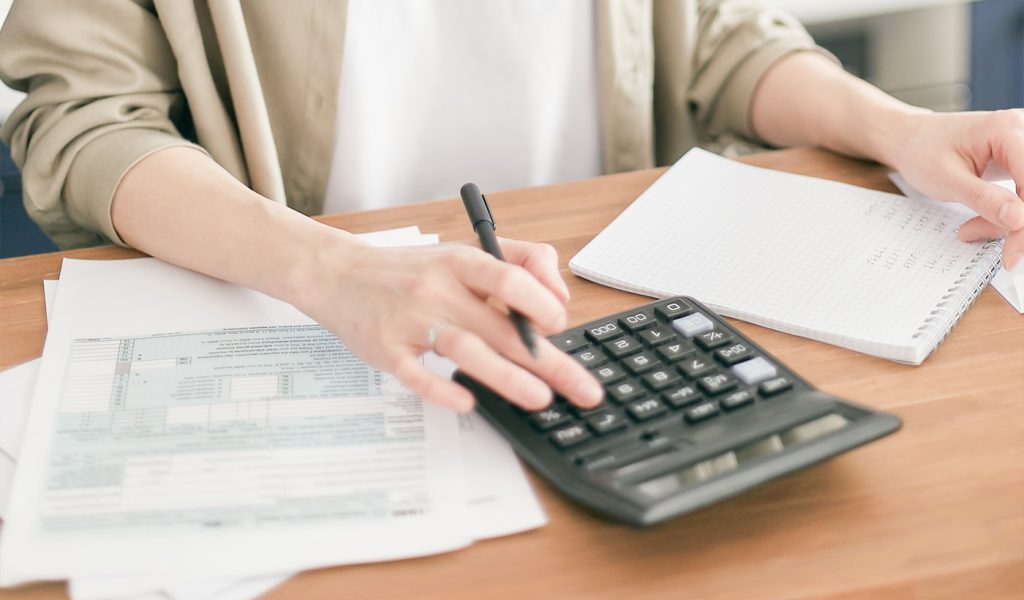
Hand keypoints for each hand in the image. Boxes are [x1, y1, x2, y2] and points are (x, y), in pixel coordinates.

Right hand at [297, 235, 603, 411]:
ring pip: (464, 349)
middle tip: (582, 389)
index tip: (560, 326)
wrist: (339, 274)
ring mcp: (410, 320)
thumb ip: (521, 261)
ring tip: (540, 399)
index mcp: (461, 262)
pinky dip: (441, 390)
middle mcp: (437, 289)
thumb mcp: (465, 251)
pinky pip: (416, 374)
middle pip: (500, 326)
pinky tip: (466, 403)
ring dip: (506, 376)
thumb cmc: (412, 269)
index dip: (541, 303)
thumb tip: (559, 298)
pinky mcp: (386, 350)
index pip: (510, 278)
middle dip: (548, 361)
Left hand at [885, 109, 1023, 268]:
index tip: (1012, 254)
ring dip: (1005, 222)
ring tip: (969, 228)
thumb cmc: (922, 152)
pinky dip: (1004, 214)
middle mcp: (1023, 133)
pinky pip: (1022, 196)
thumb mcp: (947, 180)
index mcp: (1008, 130)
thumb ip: (984, 199)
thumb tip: (1020, 219)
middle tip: (979, 237)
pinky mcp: (1021, 164)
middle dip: (1014, 224)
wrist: (911, 140)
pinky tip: (979, 220)